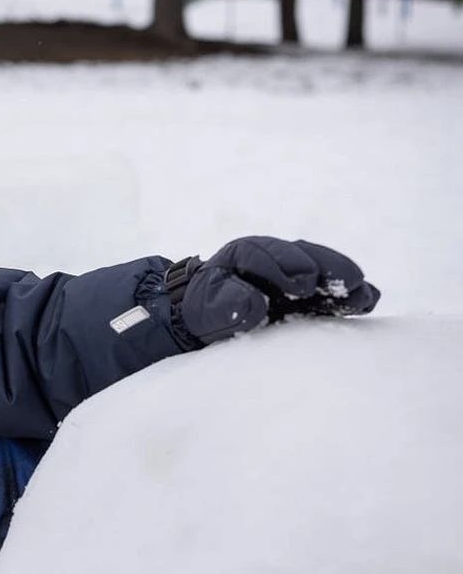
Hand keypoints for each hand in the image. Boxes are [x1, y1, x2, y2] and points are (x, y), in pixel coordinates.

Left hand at [171, 236, 379, 345]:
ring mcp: (294, 274)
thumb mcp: (206, 308)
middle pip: (300, 253)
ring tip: (360, 292)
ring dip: (342, 278)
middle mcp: (273, 259)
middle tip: (342, 283)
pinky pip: (333, 289)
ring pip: (321, 268)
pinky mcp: (310, 294)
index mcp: (242, 255)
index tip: (300, 285)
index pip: (262, 254)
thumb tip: (257, 305)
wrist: (210, 319)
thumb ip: (226, 304)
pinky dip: (349, 293)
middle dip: (323, 266)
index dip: (283, 266)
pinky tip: (368, 301)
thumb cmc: (207, 311)